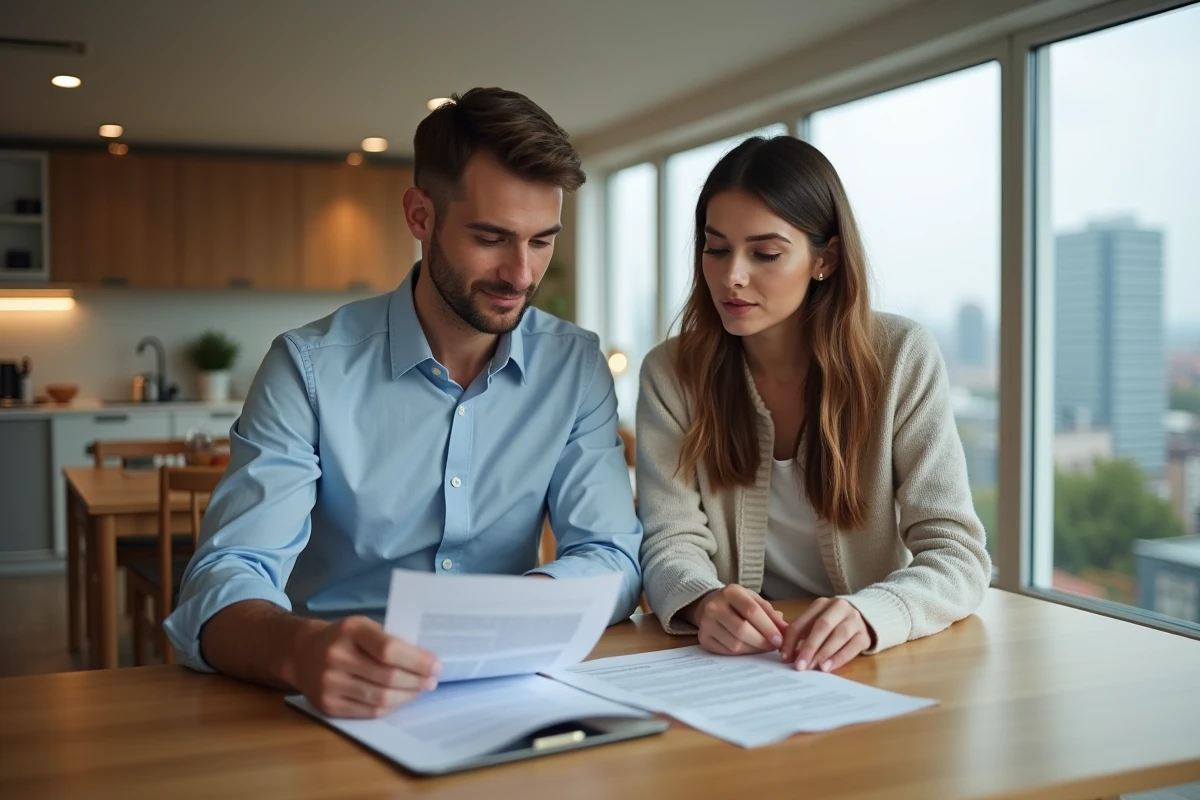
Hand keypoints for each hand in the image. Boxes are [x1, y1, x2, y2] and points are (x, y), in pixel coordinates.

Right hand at [288, 616, 440, 717]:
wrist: (301, 653)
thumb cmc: (343, 637)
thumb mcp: (363, 626)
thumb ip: (389, 639)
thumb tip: (425, 661)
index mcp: (350, 630)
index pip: (389, 649)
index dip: (417, 661)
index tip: (436, 666)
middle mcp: (336, 657)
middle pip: (387, 677)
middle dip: (416, 681)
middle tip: (432, 681)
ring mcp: (329, 684)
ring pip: (380, 698)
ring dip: (406, 697)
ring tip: (419, 690)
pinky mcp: (327, 705)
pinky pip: (368, 712)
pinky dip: (390, 708)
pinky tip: (400, 700)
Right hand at [687, 585, 787, 655]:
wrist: (708, 604)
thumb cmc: (737, 603)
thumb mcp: (754, 600)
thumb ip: (770, 614)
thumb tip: (785, 631)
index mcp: (731, 592)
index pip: (752, 611)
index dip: (768, 627)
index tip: (780, 640)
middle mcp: (715, 606)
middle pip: (742, 630)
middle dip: (762, 641)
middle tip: (774, 647)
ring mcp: (706, 623)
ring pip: (735, 644)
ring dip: (754, 649)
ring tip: (763, 648)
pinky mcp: (703, 638)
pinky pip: (727, 652)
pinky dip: (742, 653)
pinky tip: (750, 649)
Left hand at [781, 597, 872, 671]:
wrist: (867, 619)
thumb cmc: (834, 624)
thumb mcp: (817, 623)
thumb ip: (802, 635)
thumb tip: (787, 656)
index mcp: (822, 604)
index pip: (803, 622)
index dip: (791, 640)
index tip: (785, 658)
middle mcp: (839, 608)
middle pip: (822, 626)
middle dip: (809, 647)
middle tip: (799, 666)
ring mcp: (855, 620)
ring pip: (839, 635)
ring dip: (824, 653)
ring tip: (813, 667)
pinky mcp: (865, 635)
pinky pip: (853, 647)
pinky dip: (839, 658)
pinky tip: (828, 667)